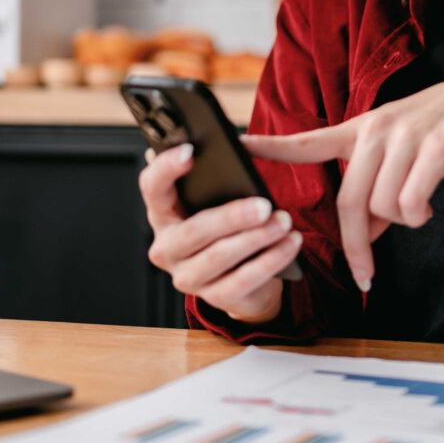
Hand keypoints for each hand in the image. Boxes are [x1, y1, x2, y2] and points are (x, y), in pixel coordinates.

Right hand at [138, 144, 303, 323]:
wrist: (246, 276)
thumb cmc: (232, 224)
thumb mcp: (224, 197)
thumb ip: (222, 174)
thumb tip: (239, 143)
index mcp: (164, 213)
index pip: (152, 188)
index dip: (166, 168)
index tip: (192, 151)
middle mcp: (167, 248)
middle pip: (193, 230)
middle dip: (231, 217)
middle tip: (265, 204)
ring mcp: (187, 277)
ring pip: (220, 257)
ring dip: (257, 238)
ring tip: (285, 221)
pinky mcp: (215, 298)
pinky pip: (244, 280)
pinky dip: (271, 260)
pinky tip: (291, 243)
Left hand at [242, 74, 443, 292]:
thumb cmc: (434, 131)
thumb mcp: (395, 149)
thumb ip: (373, 186)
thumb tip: (362, 235)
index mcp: (360, 130)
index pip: (309, 141)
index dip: (273, 146)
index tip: (239, 145)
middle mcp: (376, 131)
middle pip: (351, 202)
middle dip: (357, 246)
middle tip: (366, 273)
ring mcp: (405, 138)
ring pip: (384, 206)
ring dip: (401, 223)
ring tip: (417, 209)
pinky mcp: (435, 148)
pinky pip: (413, 203)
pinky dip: (419, 216)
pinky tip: (429, 206)